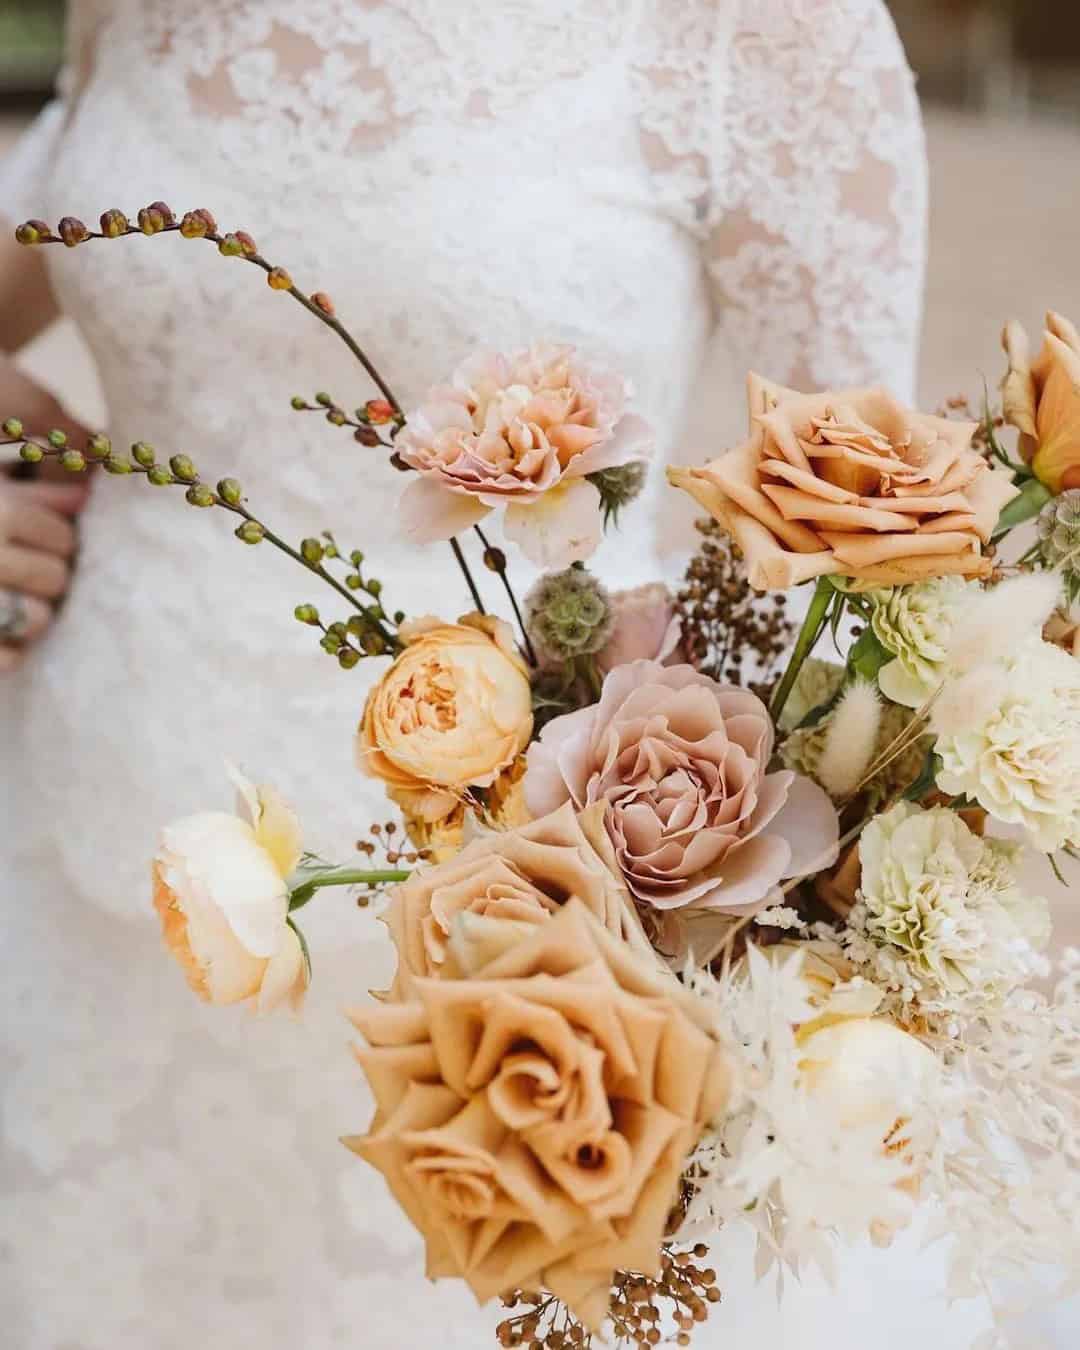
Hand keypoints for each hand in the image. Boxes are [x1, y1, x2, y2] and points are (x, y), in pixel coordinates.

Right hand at [0, 476, 89, 670]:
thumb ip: (32, 495)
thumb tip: (85, 495)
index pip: (62, 536)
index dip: (59, 541)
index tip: (42, 542)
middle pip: (57, 578)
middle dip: (48, 579)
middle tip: (23, 576)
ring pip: (38, 619)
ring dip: (31, 616)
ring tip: (9, 603)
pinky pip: (10, 658)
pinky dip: (7, 651)